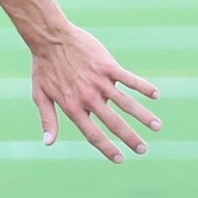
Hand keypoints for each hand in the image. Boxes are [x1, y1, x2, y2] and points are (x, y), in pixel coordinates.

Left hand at [32, 24, 160, 162]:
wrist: (51, 39)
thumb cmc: (44, 67)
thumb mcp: (40, 96)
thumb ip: (48, 119)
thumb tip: (48, 143)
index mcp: (72, 107)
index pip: (93, 134)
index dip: (107, 148)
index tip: (119, 159)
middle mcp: (88, 98)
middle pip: (114, 123)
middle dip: (130, 138)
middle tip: (143, 150)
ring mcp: (100, 82)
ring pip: (126, 103)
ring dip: (143, 116)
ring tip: (157, 127)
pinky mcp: (108, 66)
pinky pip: (129, 79)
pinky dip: (143, 87)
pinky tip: (156, 95)